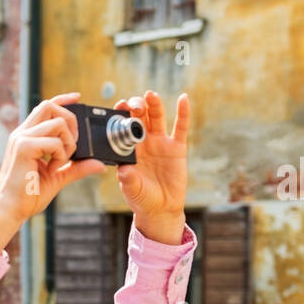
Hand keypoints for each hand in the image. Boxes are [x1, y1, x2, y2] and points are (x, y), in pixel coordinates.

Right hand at [0, 93, 107, 222]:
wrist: (10, 210)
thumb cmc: (28, 195)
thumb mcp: (58, 178)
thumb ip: (77, 168)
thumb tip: (99, 164)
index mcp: (26, 137)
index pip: (44, 107)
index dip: (62, 99)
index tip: (78, 97)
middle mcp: (22, 134)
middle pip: (50, 106)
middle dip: (71, 120)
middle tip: (73, 145)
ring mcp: (22, 139)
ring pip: (57, 122)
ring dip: (68, 142)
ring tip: (61, 161)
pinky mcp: (24, 147)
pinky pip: (54, 141)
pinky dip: (61, 155)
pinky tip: (53, 169)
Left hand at [114, 91, 190, 243]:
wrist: (161, 208)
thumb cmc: (142, 198)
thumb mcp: (132, 190)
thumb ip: (128, 180)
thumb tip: (124, 170)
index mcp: (129, 149)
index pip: (123, 126)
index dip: (121, 114)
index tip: (119, 106)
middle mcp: (143, 142)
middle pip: (140, 117)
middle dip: (136, 107)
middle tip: (135, 104)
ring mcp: (160, 143)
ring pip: (157, 118)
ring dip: (154, 105)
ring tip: (150, 95)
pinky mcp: (177, 147)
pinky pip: (181, 127)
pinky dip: (183, 113)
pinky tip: (184, 98)